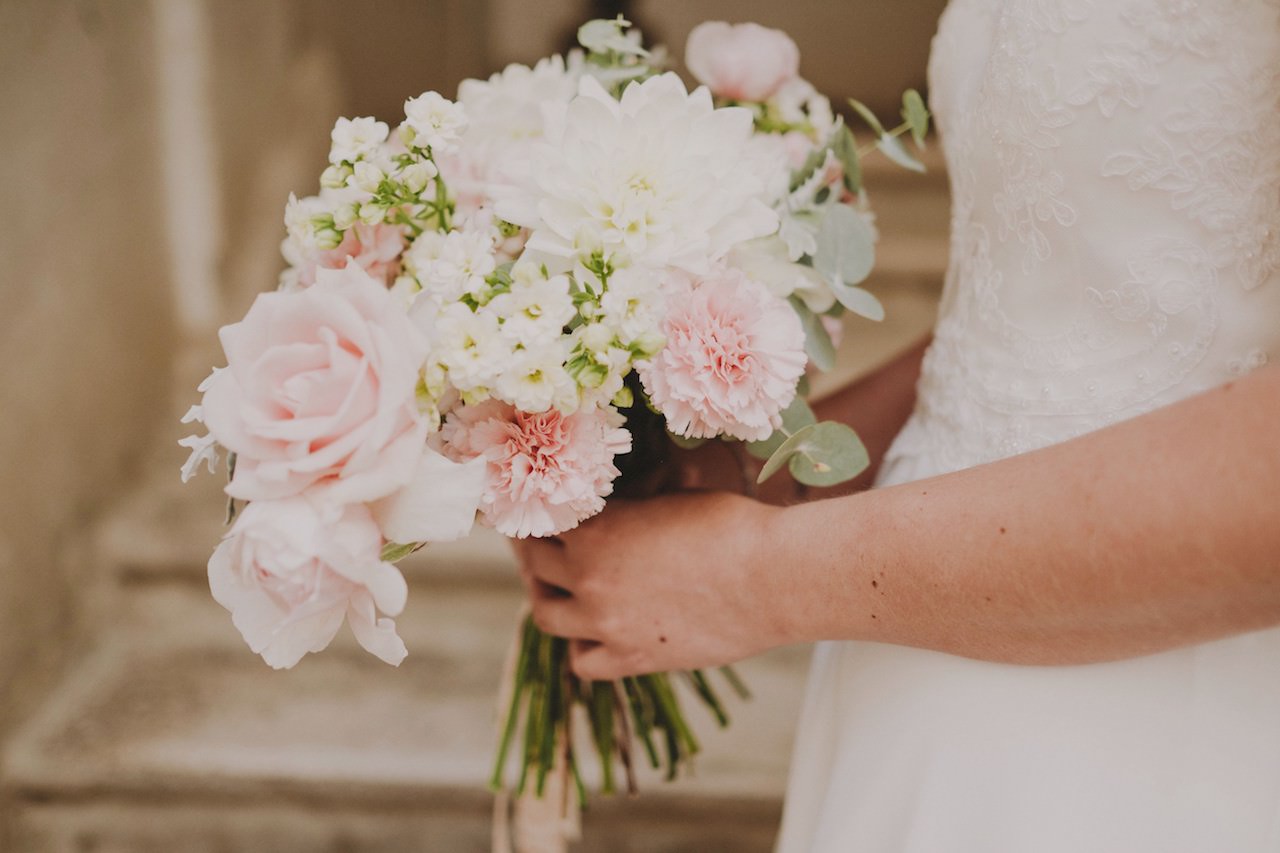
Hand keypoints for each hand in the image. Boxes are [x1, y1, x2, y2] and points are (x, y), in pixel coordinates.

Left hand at [516, 491, 788, 679]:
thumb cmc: (731, 526)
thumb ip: (629, 508)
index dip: (542, 515)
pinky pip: (582, 663)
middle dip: (538, 552)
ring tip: (562, 589)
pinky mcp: (633, 659)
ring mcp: (607, 624)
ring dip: (549, 598)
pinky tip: (595, 632)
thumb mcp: (670, 497)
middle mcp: (589, 577)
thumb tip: (616, 506)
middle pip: (535, 565)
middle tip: (547, 546)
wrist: (772, 578)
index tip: (545, 513)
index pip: (543, 521)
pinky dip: (582, 647)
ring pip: (546, 614)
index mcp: (596, 530)